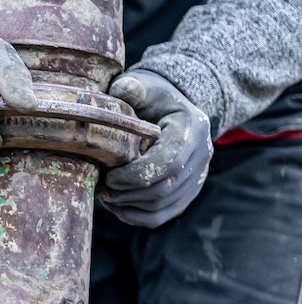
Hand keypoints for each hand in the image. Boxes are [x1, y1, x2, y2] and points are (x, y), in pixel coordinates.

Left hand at [101, 69, 211, 227]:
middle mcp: (202, 155)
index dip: (134, 176)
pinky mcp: (187, 192)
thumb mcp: (146, 87)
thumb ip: (134, 88)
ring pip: (161, 207)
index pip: (167, 164)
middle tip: (101, 188)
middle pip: (163, 189)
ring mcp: (197, 176)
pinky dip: (135, 216)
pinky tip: (116, 205)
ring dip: (128, 206)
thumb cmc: (153, 98)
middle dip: (127, 193)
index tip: (108, 176)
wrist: (172, 110)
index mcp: (192, 130)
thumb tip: (123, 91)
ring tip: (105, 195)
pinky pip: (162, 215)